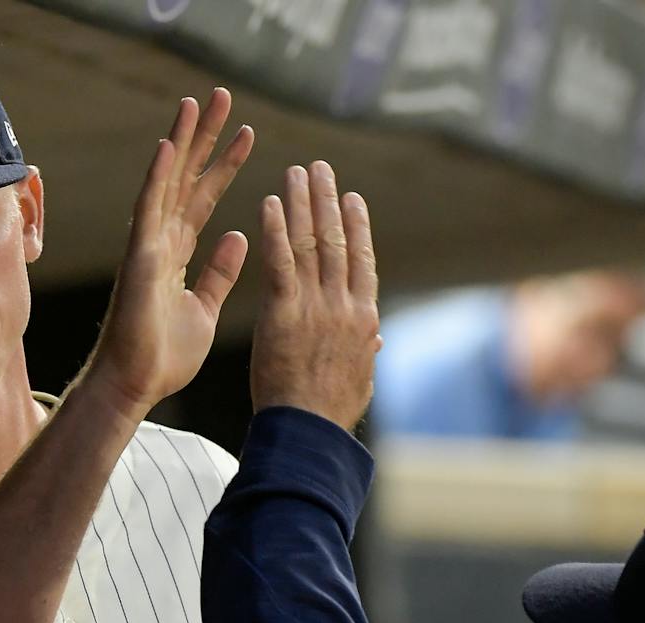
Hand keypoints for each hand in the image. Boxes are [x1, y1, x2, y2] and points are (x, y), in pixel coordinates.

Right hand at [83, 90, 253, 420]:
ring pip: (167, 182)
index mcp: (178, 255)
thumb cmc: (164, 358)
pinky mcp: (140, 258)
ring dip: (183, 141)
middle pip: (185, 179)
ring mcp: (148, 247)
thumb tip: (239, 235)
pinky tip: (170, 145)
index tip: (247, 134)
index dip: (225, 166)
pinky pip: (149, 209)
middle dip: (204, 138)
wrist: (136, 385)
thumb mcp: (205, 308)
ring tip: (197, 102)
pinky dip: (158, 176)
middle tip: (222, 96)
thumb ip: (220, 272)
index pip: (204, 199)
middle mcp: (161, 243)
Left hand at [250, 162, 379, 430]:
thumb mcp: (358, 380)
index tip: (351, 198)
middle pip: (337, 241)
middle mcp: (344, 305)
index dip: (356, 226)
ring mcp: (315, 307)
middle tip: (320, 168)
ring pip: (311, 243)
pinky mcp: (283, 313)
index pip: (361, 261)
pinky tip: (269, 203)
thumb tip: (375, 338)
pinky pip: (279, 263)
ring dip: (303, 203)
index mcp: (364, 319)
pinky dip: (275, 231)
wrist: (307, 431)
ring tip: (295, 172)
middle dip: (328, 201)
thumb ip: (365, 352)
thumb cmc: (328, 414)